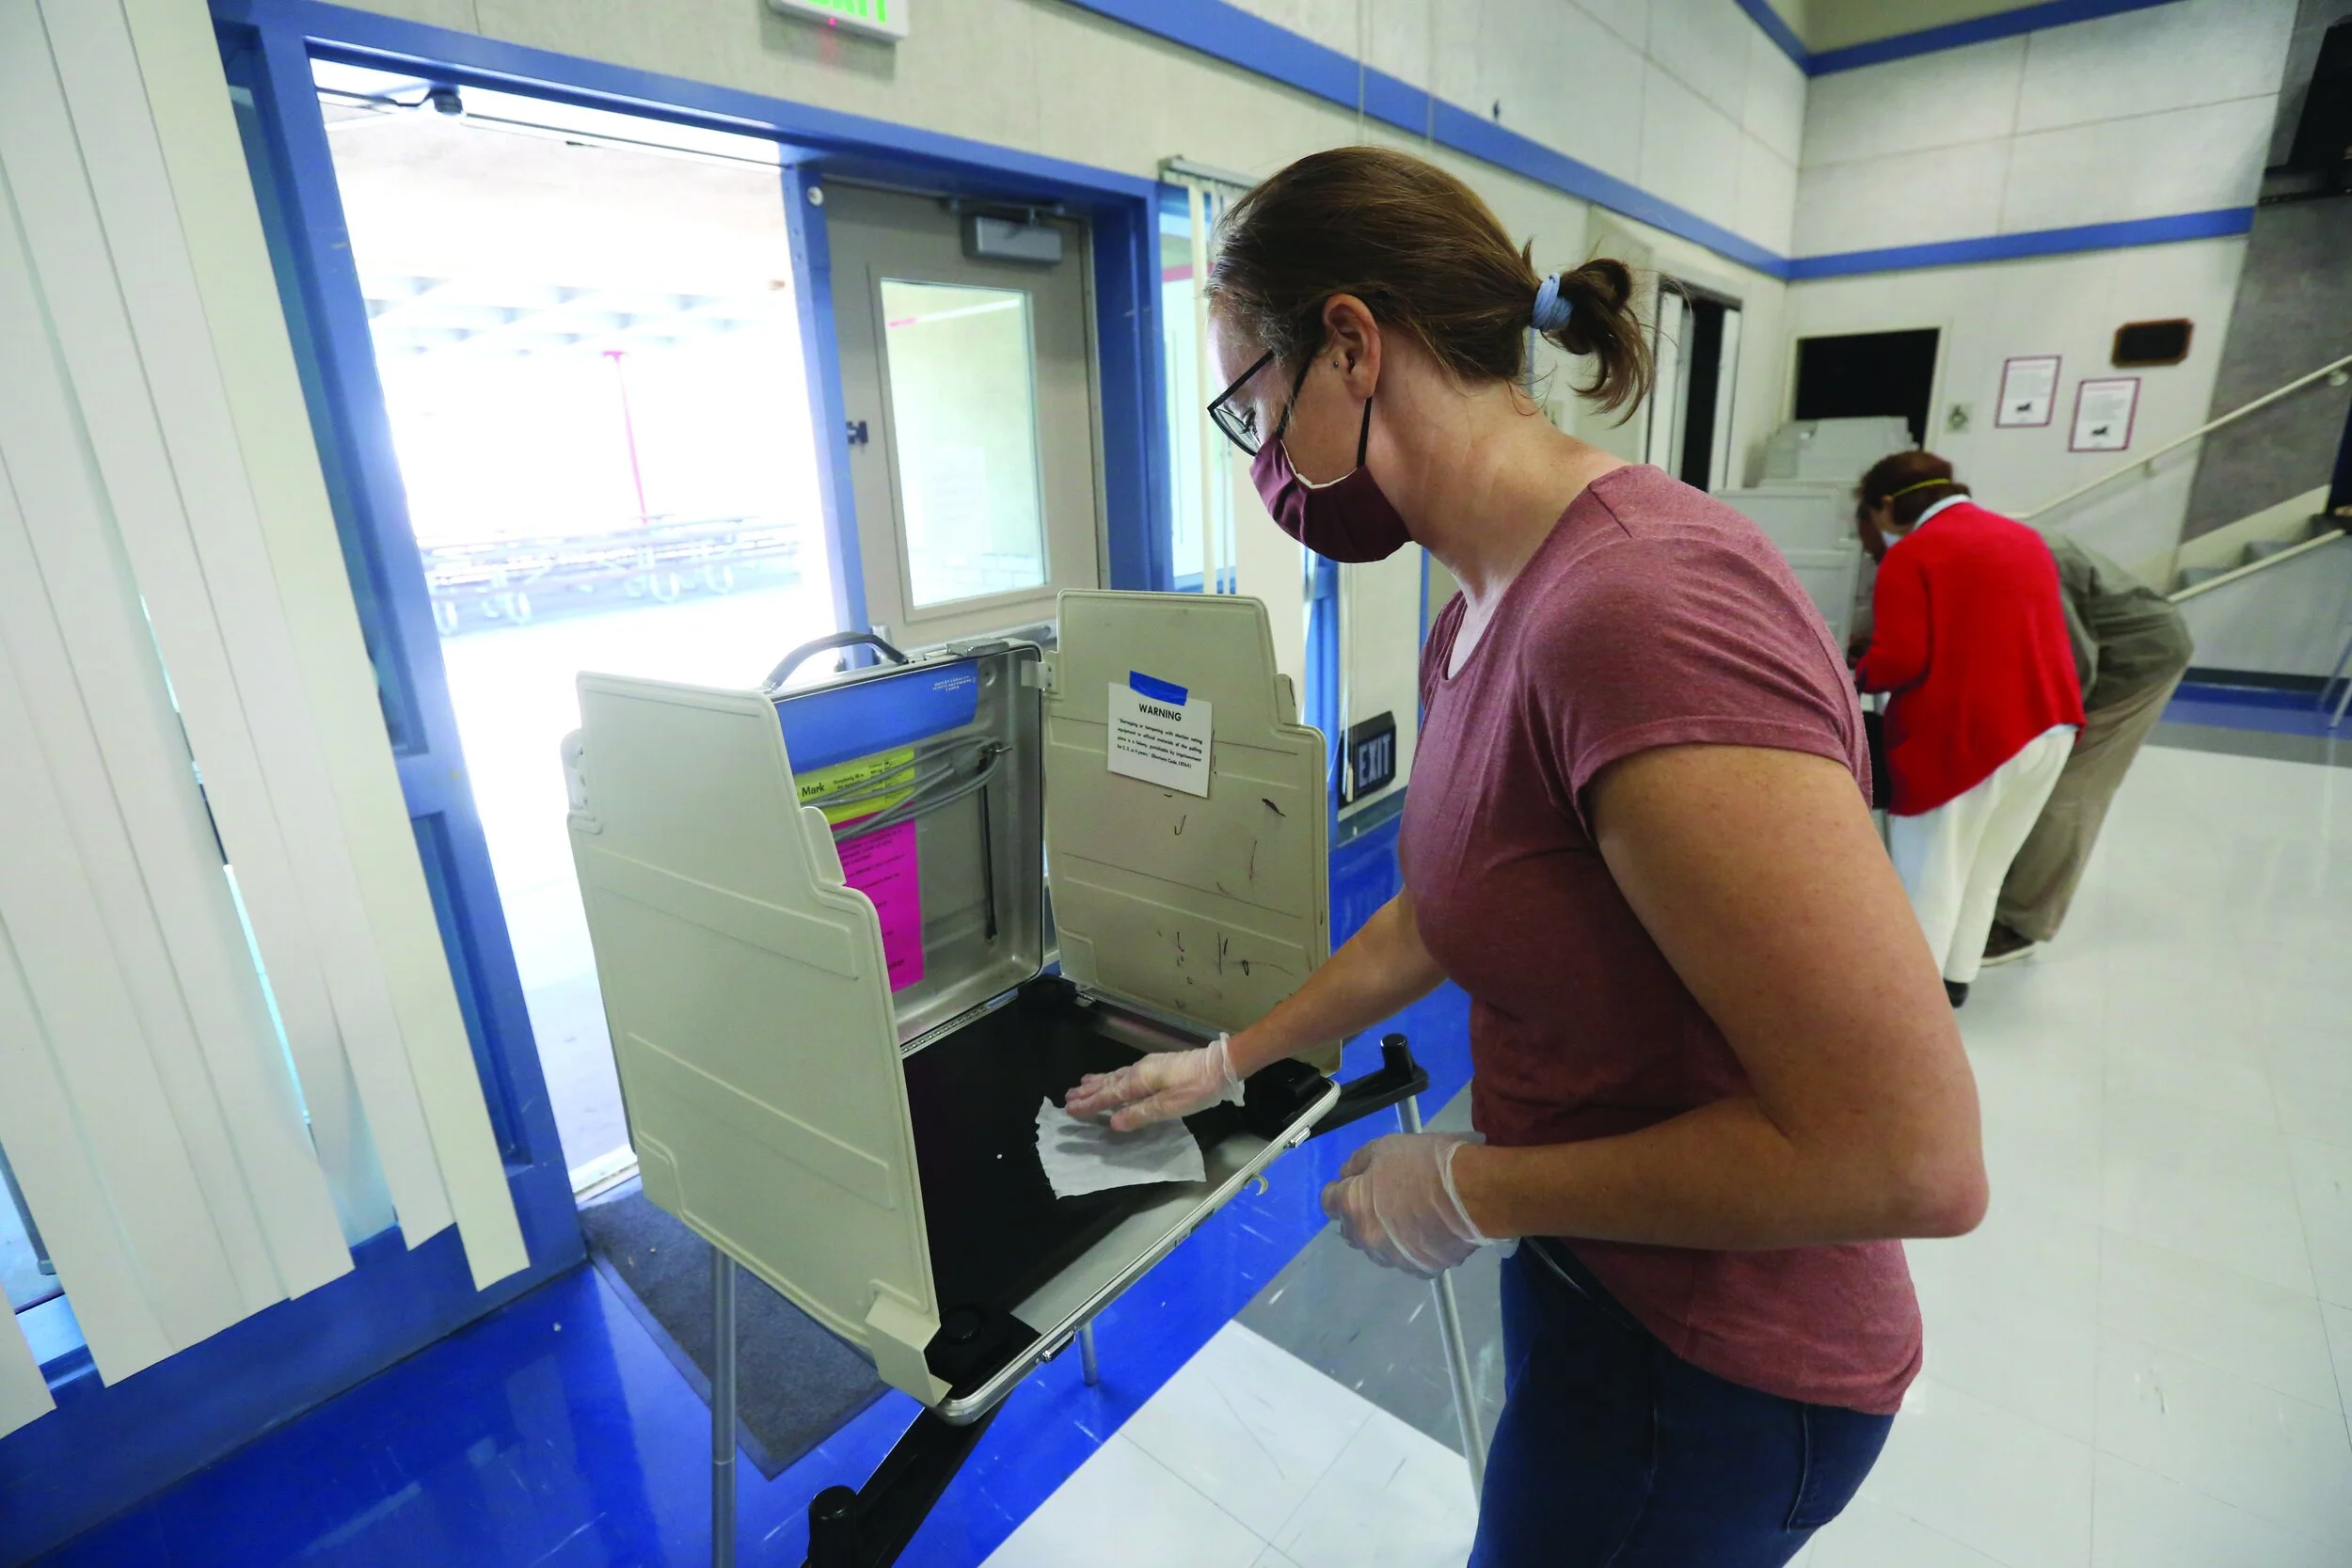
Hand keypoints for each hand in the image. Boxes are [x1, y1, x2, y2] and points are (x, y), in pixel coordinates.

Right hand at [1063, 1034, 1243, 1130]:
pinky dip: (1113, 1079)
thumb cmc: (1197, 1088)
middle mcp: (1139, 1070)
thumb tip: (1113, 1122)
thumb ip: (1140, 1114)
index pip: (1108, 1095)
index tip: (1070, 1110)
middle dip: (1088, 1091)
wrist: (1221, 1066)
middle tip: (1067, 1098)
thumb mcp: (1170, 1106)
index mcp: (1140, 1080)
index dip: (1089, 1104)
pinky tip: (1114, 1080)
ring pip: (1116, 1076)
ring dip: (1098, 1083)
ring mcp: (1148, 1066)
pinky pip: (1125, 1074)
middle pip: (1108, 1082)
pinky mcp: (1157, 1066)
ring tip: (1082, 1086)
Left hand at [1321, 1131, 1491, 1276]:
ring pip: (1378, 1247)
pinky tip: (1426, 1232)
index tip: (1351, 1183)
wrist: (1476, 1194)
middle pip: (1351, 1229)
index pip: (1329, 1202)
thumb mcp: (1386, 1147)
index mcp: (1354, 1206)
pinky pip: (1407, 1259)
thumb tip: (1347, 1175)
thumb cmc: (1428, 1163)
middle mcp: (1368, 1238)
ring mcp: (1395, 1258)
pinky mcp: (1422, 1269)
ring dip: (1384, 1234)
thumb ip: (1358, 1163)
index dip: (1338, 1190)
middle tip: (1380, 1198)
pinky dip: (1411, 1247)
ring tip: (1407, 1217)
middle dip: (1359, 1214)